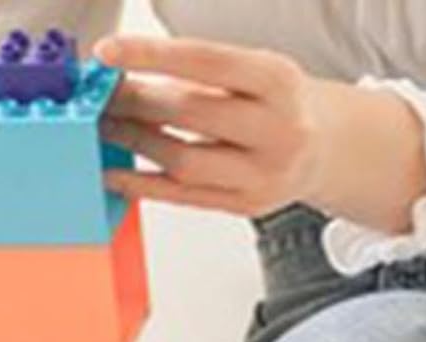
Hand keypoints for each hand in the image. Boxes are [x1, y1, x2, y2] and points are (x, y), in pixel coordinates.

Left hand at [95, 36, 330, 217]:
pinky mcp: (246, 205)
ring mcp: (263, 173)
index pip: (207, 61)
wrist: (325, 147)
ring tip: (106, 127)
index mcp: (279, 80)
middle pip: (190, 113)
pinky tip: (115, 174)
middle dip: (136, 102)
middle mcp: (277, 128)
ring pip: (183, 160)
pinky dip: (142, 185)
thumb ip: (202, 72)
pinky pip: (183, 197)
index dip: (151, 54)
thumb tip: (124, 75)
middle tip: (100, 96)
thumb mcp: (256, 71)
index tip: (107, 52)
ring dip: (135, 142)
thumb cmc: (278, 102)